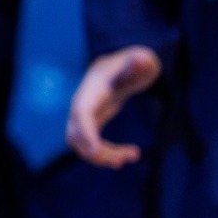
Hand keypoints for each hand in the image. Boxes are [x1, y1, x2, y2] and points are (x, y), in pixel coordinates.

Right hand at [67, 46, 162, 166]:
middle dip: (97, 151)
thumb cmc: (132, 63)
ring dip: (102, 157)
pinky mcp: (91, 124)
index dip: (85, 132)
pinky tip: (128, 154)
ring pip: (80, 145)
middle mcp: (81, 104)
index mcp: (91, 90)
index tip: (96, 151)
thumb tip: (142, 61)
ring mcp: (84, 116)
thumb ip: (139, 61)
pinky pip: (90, 145)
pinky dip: (106, 154)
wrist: (123, 66)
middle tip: (128, 158)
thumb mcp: (139, 60)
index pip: (81, 113)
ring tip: (133, 156)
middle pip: (75, 134)